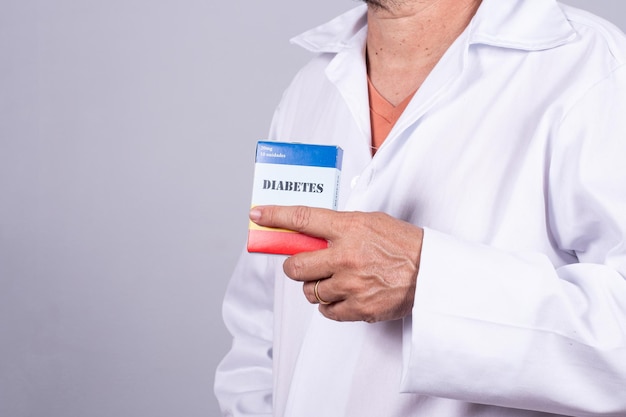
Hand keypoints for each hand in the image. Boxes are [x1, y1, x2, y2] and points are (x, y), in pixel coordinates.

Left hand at [249, 205, 423, 322]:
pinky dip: (330, 306)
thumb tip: (310, 232)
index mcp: (349, 228)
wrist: (432, 273)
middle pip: (296, 266)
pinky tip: (344, 296)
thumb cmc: (403, 245)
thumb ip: (340, 227)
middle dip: (294, 267)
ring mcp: (351, 285)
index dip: (275, 216)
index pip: (302, 218)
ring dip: (315, 287)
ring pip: (310, 292)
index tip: (258, 215)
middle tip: (301, 265)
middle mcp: (345, 256)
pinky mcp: (358, 308)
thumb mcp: (371, 222)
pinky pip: (327, 312)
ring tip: (334, 281)